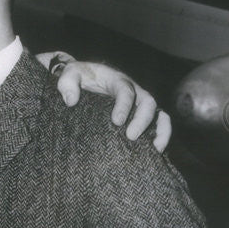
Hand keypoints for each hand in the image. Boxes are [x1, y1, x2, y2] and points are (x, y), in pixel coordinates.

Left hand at [37, 52, 171, 151]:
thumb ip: (67, 84)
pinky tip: (154, 153)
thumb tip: (71, 101)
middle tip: (130, 137)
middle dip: (142, 120)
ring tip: (154, 149)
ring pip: (160, 113)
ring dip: (161, 130)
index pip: (125, 91)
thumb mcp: (69, 74)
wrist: (86, 78)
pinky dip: (160, 137)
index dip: (124, 106)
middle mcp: (134, 91)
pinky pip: (158, 124)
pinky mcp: (140, 115)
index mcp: (117, 80)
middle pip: (148, 102)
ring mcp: (139, 104)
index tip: (116, 122)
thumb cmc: (78, 77)